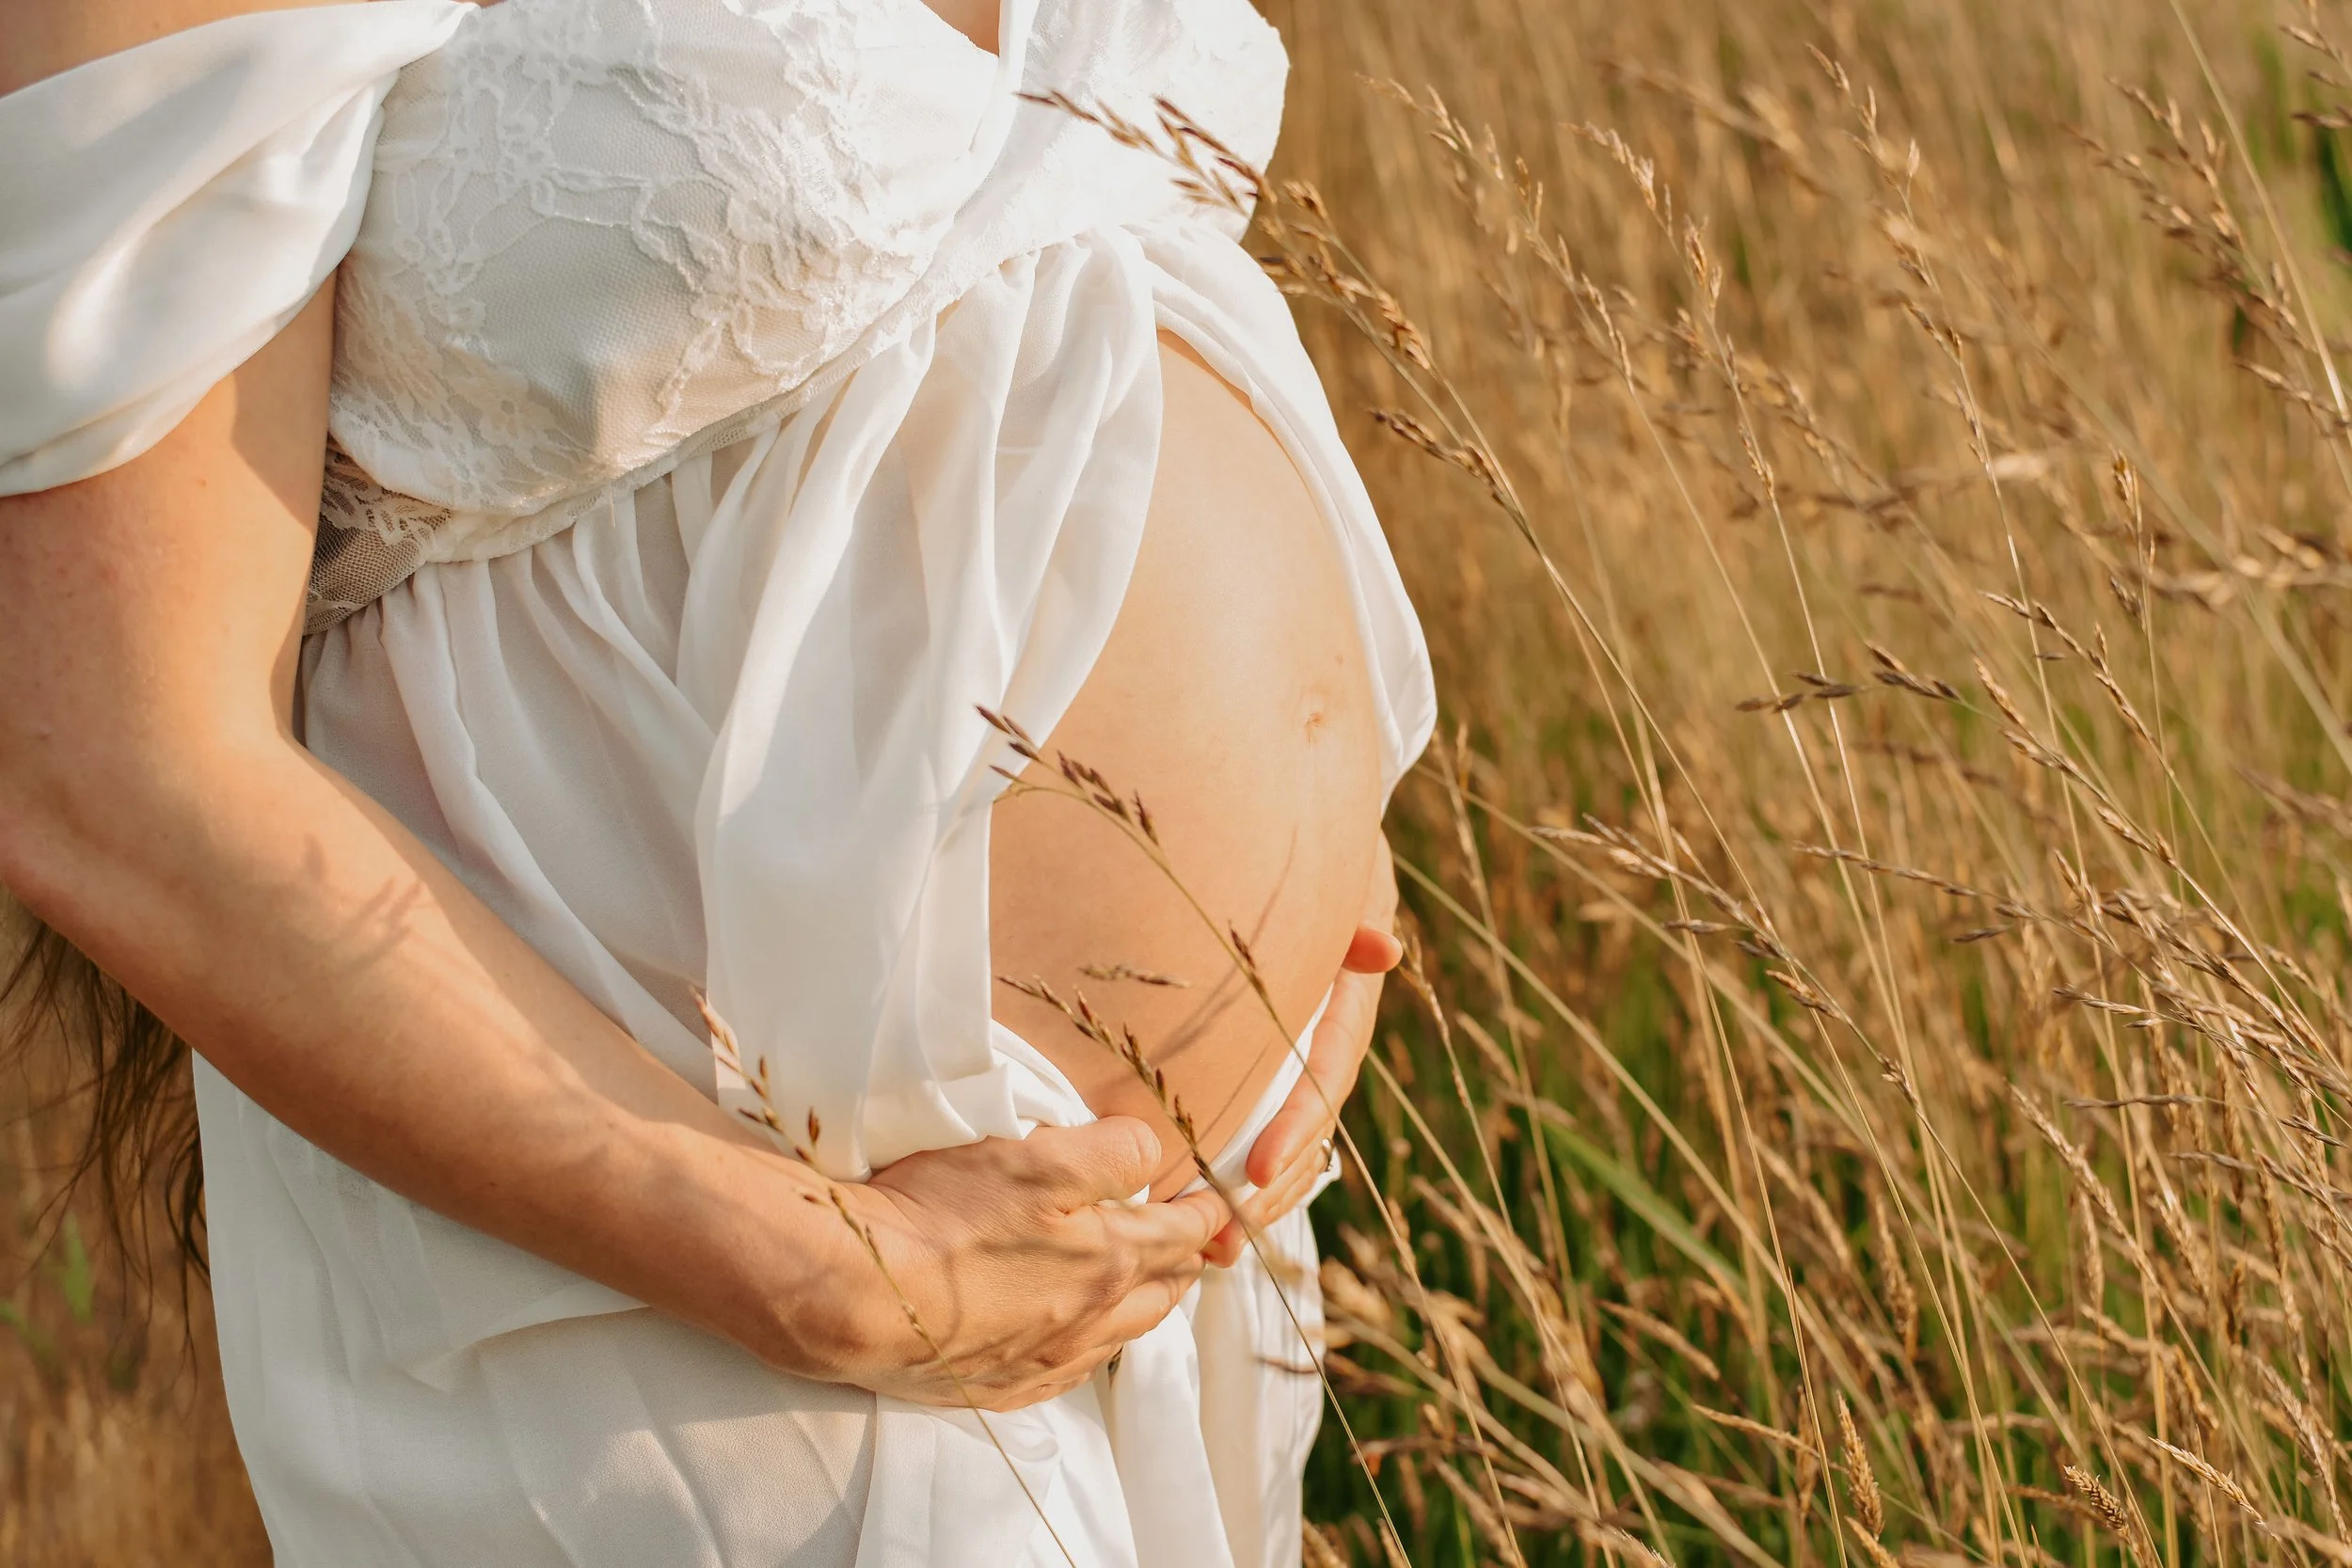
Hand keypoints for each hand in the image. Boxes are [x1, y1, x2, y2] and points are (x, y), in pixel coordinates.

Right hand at [817, 1117, 1227, 1409]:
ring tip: (1139, 1285)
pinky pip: (1067, 1372)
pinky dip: (1088, 1347)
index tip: (1222, 1199)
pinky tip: (1075, 1337)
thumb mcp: (1039, 1157)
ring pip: (1118, 1337)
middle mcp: (1088, 1322)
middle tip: (1187, 1242)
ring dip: (1138, 1307)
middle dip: (1181, 1263)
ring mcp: (1042, 1362)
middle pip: (1161, 1294)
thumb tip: (1152, 1156)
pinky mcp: (997, 1387)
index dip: (1207, 1212)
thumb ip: (1113, 1151)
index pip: (1182, 1236)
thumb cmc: (944, 1216)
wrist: (855, 1295)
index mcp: (1110, 1262)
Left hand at [1204, 837, 1399, 1266]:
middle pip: (1302, 1122)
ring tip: (1210, 1247)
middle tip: (1224, 1238)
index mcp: (1346, 991)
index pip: (1326, 1069)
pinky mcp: (1257, 1042)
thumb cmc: (1311, 836)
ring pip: (1276, 1127)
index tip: (1258, 1171)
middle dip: (1268, 1185)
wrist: (1287, 810)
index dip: (1298, 1124)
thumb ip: (1360, 907)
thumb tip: (1384, 949)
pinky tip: (1196, 1200)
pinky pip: (1249, 1108)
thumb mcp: (1344, 864)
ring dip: (1249, 1191)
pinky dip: (1229, 1154)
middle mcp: (1322, 1025)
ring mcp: (1290, 1038)